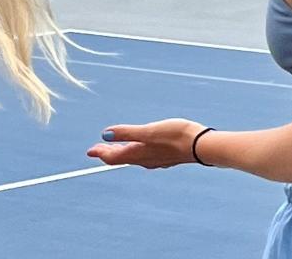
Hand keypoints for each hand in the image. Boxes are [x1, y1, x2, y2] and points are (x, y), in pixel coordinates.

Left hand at [87, 119, 206, 168]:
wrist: (202, 145)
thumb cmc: (176, 136)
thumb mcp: (149, 131)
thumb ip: (127, 133)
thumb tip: (104, 135)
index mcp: (139, 154)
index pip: (113, 157)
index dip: (100, 153)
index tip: (89, 151)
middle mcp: (145, 160)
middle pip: (121, 158)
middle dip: (108, 152)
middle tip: (96, 148)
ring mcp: (156, 159)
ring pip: (133, 157)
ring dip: (121, 151)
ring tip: (115, 146)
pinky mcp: (165, 156)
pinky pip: (144, 156)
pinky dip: (135, 150)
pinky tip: (140, 146)